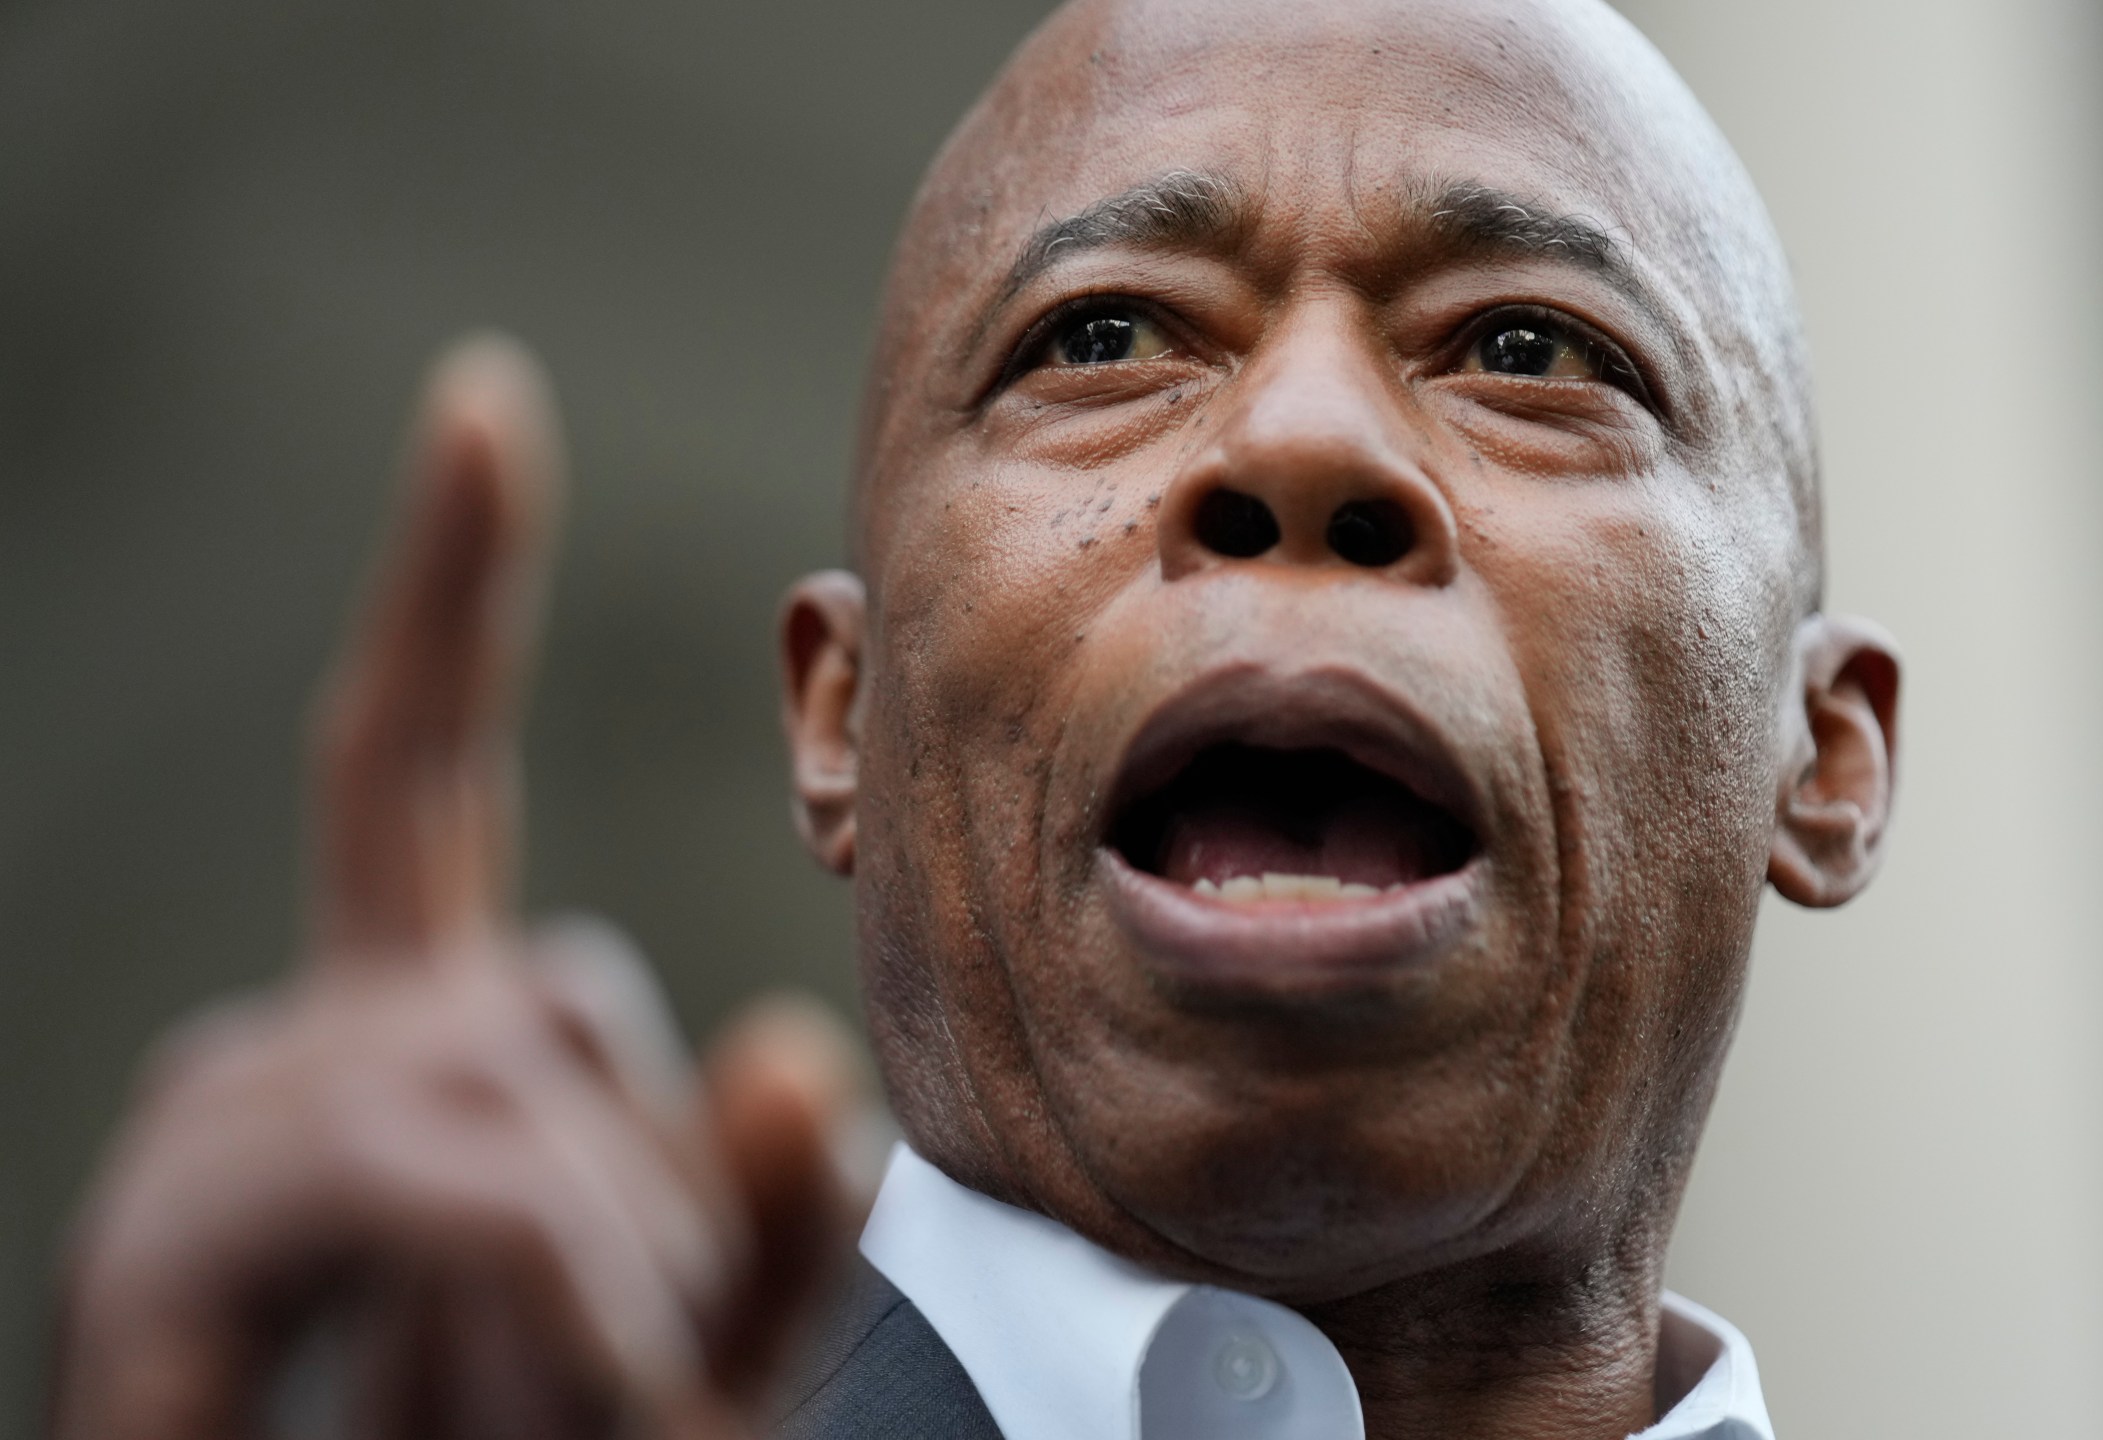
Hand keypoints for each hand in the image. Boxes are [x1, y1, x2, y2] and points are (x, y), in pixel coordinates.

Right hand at [50, 338, 862, 1439]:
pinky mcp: (149, 1265)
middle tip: (645, 1383)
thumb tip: (786, 1045)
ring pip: (497, 1091)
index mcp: (416, 1039)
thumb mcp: (712, 1343)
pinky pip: (411, 1189)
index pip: (414, 769)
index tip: (485, 401)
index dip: (451, 590)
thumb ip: (771, 1216)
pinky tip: (572, 1386)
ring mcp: (200, 1145)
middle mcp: (291, 1049)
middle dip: (629, 1177)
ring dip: (608, 1280)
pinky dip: (547, 1304)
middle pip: (517, 984)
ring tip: (592, 1412)